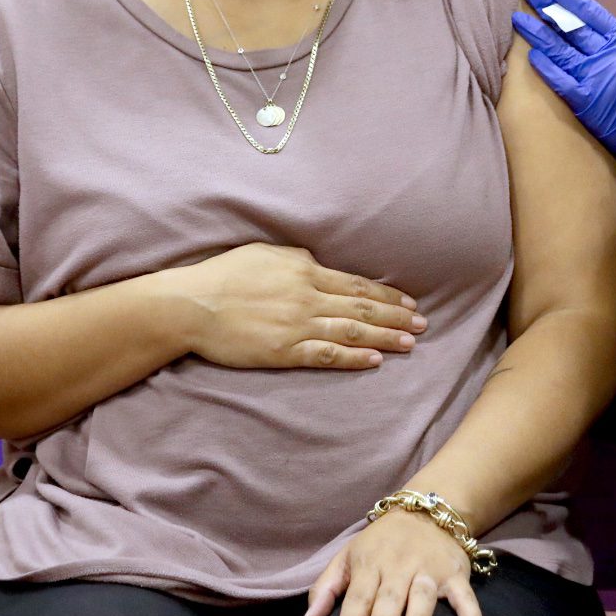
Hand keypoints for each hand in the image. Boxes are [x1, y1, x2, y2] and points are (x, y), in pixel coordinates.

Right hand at [172, 244, 424, 370]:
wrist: (191, 305)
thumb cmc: (223, 275)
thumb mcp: (264, 254)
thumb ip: (297, 260)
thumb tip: (318, 265)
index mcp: (304, 270)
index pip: (356, 284)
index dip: (386, 295)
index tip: (409, 303)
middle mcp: (307, 296)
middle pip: (362, 307)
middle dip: (396, 317)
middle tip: (424, 325)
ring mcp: (297, 325)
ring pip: (352, 331)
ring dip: (385, 337)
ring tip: (411, 343)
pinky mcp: (284, 351)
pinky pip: (327, 355)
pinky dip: (354, 358)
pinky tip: (376, 361)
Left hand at [301, 509, 483, 615]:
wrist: (427, 509)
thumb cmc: (380, 543)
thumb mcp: (348, 557)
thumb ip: (326, 590)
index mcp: (371, 563)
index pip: (359, 593)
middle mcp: (400, 565)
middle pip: (390, 595)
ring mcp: (430, 569)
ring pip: (424, 593)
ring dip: (419, 615)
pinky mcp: (456, 574)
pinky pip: (466, 598)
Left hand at [511, 0, 615, 158]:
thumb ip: (613, 40)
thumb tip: (582, 23)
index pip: (590, 11)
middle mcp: (610, 55)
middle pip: (572, 26)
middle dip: (548, 8)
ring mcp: (597, 78)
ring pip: (560, 50)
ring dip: (537, 33)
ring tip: (519, 19)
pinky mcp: (587, 102)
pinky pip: (560, 80)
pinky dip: (545, 67)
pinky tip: (530, 55)